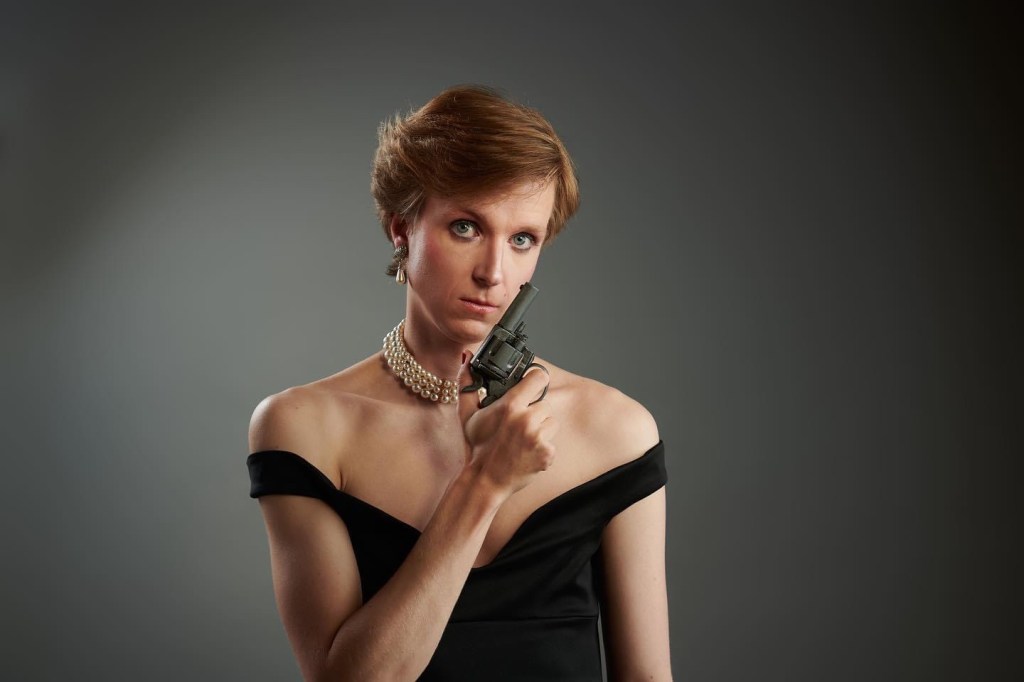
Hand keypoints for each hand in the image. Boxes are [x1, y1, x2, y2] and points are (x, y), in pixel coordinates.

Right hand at [456, 352, 557, 498]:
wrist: (485, 480)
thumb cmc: (477, 448)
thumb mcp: (467, 415)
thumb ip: (467, 384)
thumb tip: (467, 357)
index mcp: (510, 405)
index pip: (539, 377)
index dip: (535, 379)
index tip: (531, 384)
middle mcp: (526, 419)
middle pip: (545, 403)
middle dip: (534, 411)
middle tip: (517, 424)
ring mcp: (538, 437)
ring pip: (551, 421)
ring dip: (541, 429)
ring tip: (522, 439)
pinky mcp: (547, 453)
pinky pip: (552, 442)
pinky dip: (543, 448)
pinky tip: (527, 452)